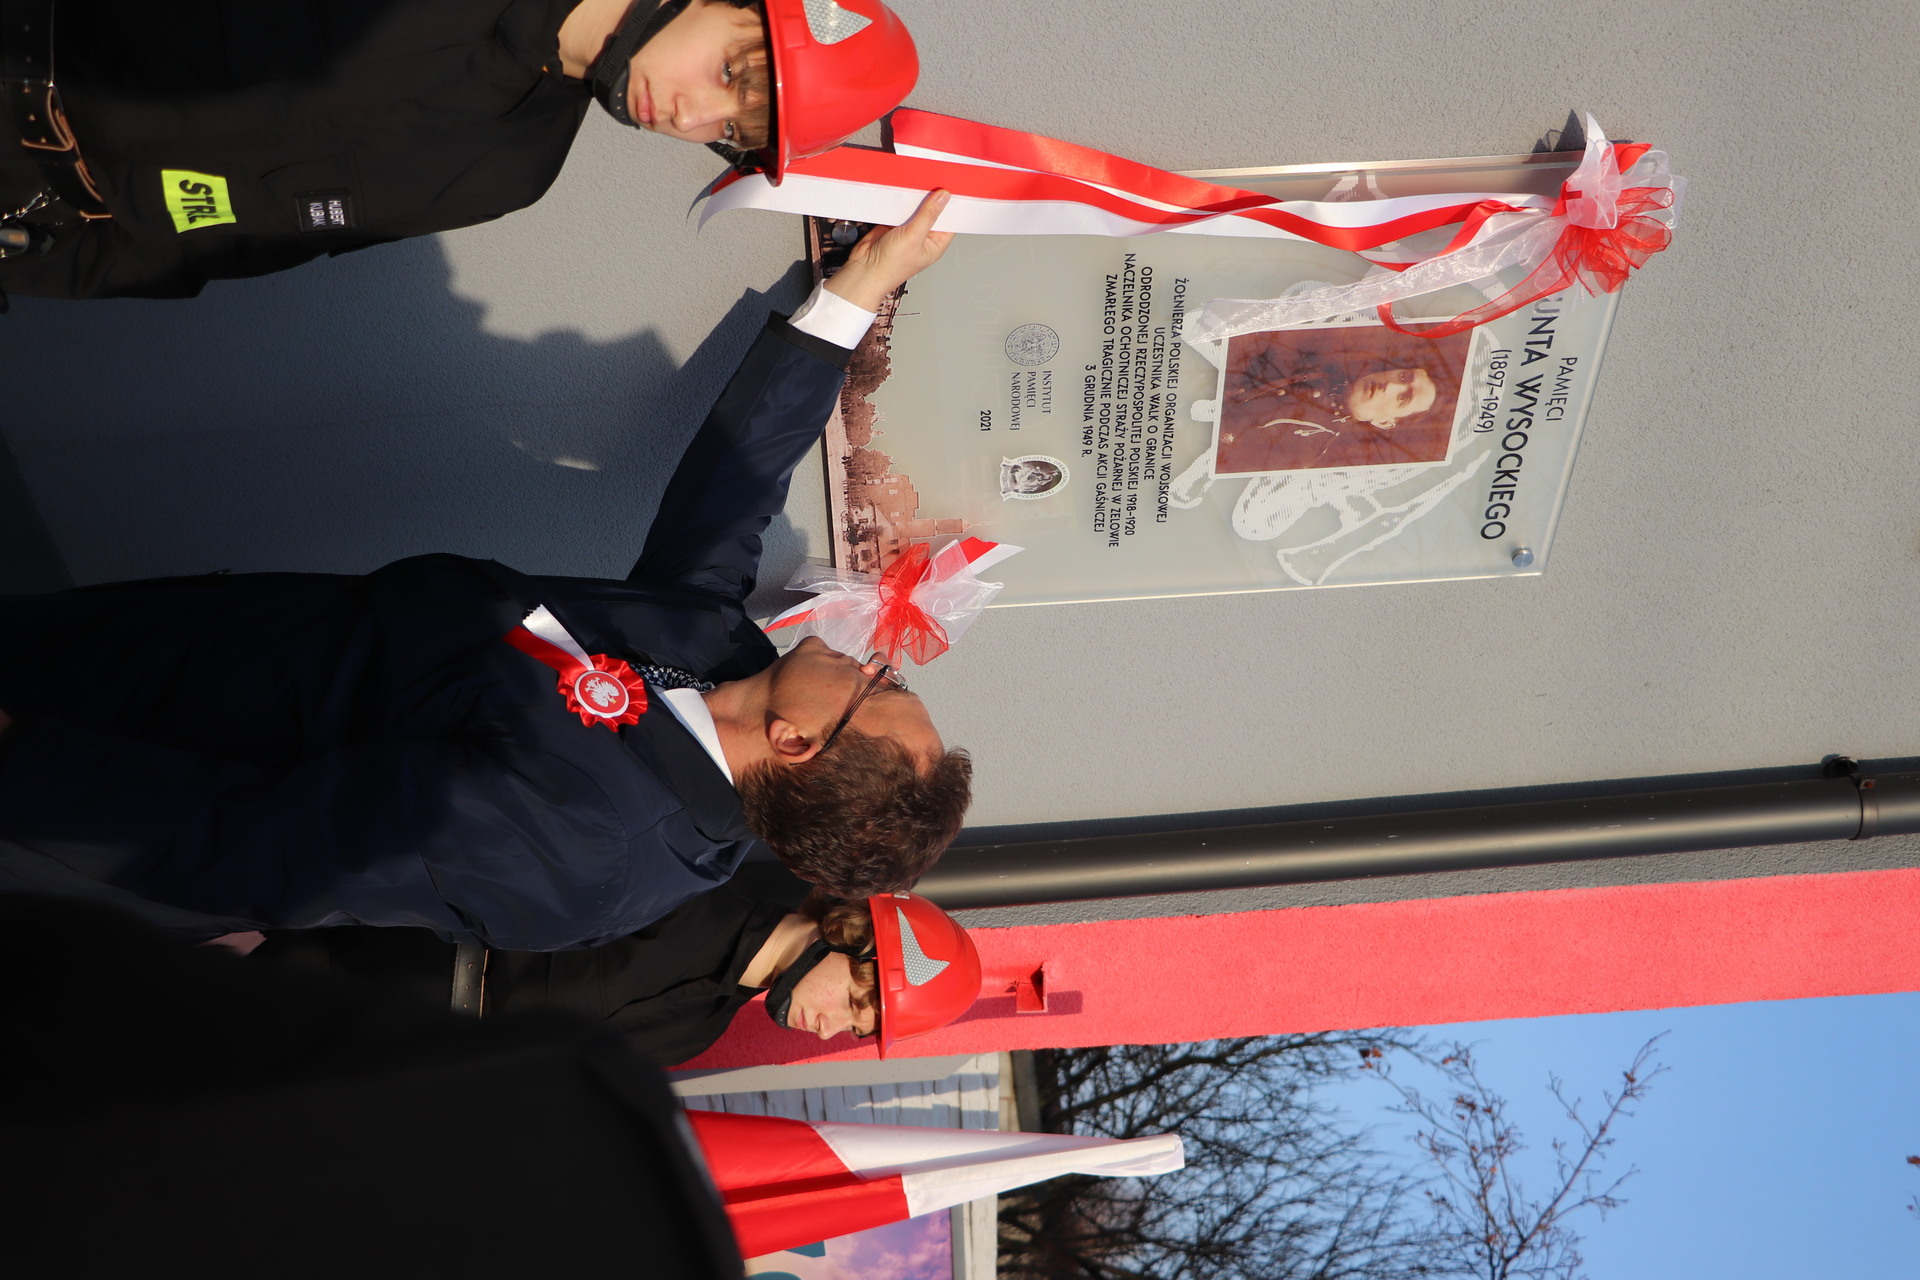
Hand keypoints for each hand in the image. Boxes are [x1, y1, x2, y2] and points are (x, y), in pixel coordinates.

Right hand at [823, 190, 953, 311]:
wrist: (864, 269)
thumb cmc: (890, 266)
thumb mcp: (914, 237)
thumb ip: (928, 215)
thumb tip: (943, 198)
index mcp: (935, 244)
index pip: (950, 221)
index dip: (952, 206)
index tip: (951, 188)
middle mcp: (923, 237)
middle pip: (933, 212)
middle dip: (932, 198)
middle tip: (934, 181)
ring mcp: (908, 230)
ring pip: (916, 208)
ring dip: (915, 198)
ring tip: (918, 183)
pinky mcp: (893, 224)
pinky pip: (900, 208)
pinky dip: (901, 201)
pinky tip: (902, 193)